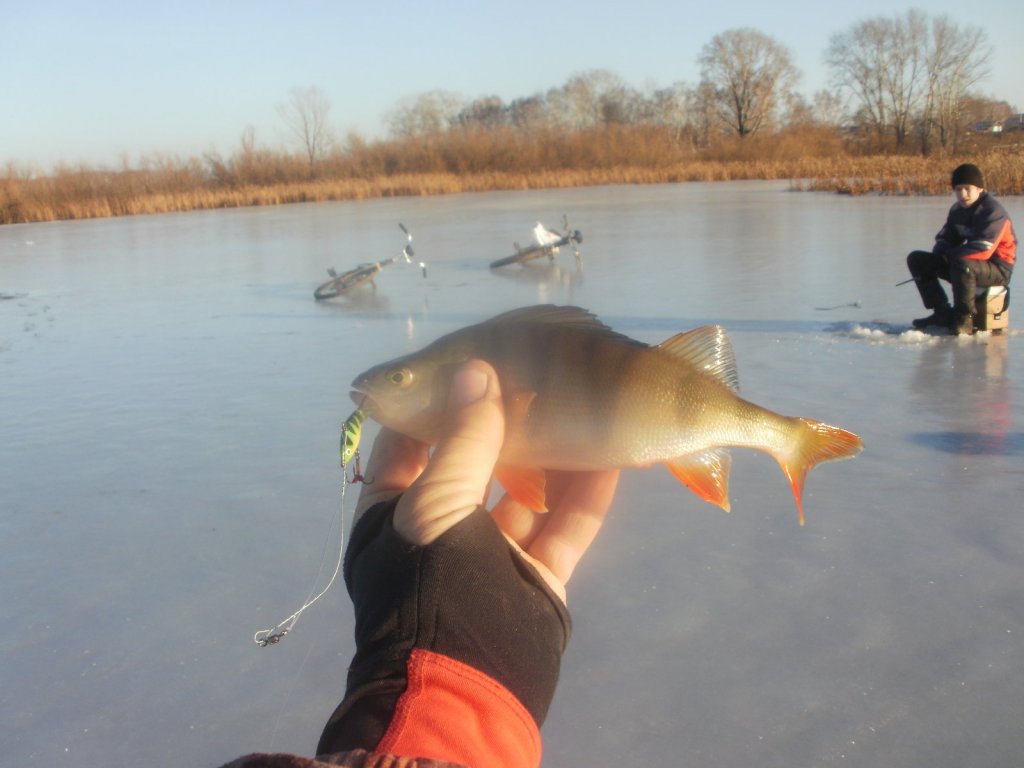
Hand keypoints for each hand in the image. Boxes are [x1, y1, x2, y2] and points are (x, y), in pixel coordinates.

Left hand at [353, 359, 618, 600]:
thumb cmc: (433, 581)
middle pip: (472, 468)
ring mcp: (490, 556)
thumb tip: (477, 372)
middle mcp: (440, 531)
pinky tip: (610, 460)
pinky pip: (563, 529)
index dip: (433, 407)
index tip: (464, 366)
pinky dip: (585, 497)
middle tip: (532, 379)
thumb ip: (462, 440)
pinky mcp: (536, 578)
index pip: (407, 446)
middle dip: (501, 428)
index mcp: (394, 514)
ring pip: (525, 496)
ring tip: (577, 408)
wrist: (468, 682)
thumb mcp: (437, 502)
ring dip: (550, 458)